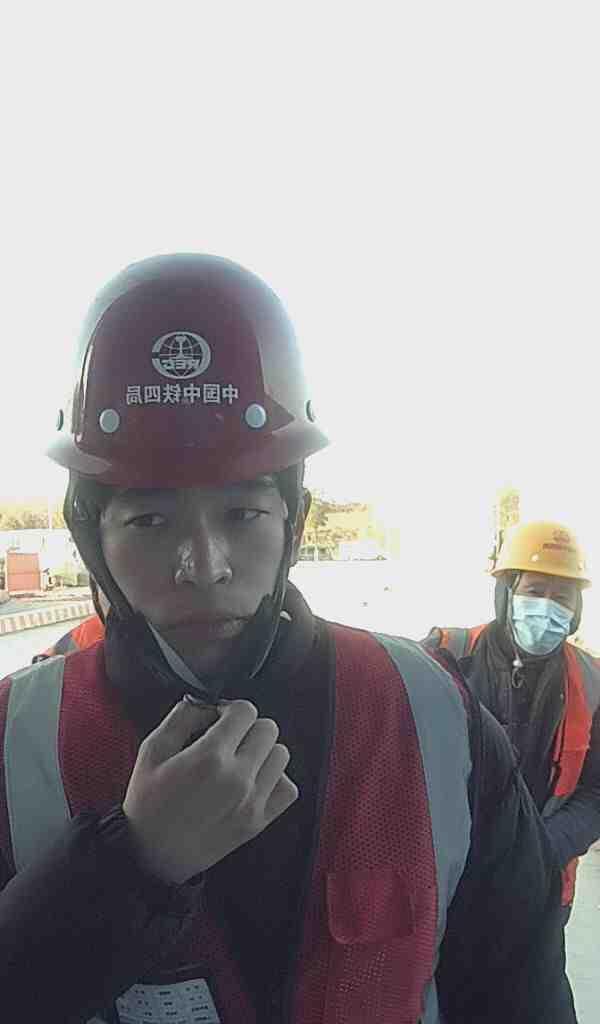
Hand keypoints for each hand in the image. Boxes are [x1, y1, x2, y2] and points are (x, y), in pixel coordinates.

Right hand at [123, 699, 298, 883]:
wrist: (151, 856)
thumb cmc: (148, 802)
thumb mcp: (152, 749)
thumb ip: (182, 716)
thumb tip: (208, 702)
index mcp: (210, 757)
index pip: (245, 711)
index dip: (230, 709)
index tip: (218, 720)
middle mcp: (238, 777)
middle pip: (268, 729)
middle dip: (247, 728)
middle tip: (228, 740)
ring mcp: (252, 801)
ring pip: (281, 755)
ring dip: (263, 751)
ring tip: (240, 761)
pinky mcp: (259, 822)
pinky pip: (289, 788)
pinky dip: (275, 780)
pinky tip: (254, 782)